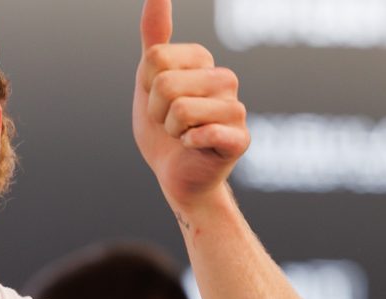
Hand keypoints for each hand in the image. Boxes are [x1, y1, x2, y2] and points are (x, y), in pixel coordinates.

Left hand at [132, 0, 248, 208]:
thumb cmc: (162, 128)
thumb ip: (154, 36)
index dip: (145, 87)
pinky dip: (187, 143)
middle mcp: (225, 78)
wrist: (174, 175)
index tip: (157, 101)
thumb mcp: (148, 79)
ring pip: (179, 109)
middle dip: (155, 110)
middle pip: (164, 82)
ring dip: (169, 130)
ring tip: (181, 135)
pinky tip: (194, 147)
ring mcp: (235, 108)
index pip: (156, 58)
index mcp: (203, 60)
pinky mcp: (240, 138)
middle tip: (169, 123)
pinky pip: (202, 132)